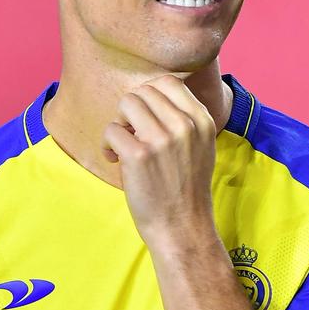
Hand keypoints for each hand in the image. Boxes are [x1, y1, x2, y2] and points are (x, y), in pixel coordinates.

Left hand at [102, 75, 217, 244]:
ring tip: (122, 144)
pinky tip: (114, 159)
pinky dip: (107, 144)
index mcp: (201, 121)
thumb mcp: (202, 146)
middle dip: (131, 109)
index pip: (169, 81)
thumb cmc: (186, 189)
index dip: (149, 93)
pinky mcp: (139, 155)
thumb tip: (153, 93)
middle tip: (131, 133)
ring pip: (126, 103)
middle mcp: (184, 126)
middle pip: (143, 91)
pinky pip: (111, 130)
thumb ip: (185, 119)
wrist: (182, 228)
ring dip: (118, 122)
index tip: (142, 114)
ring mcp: (161, 139)